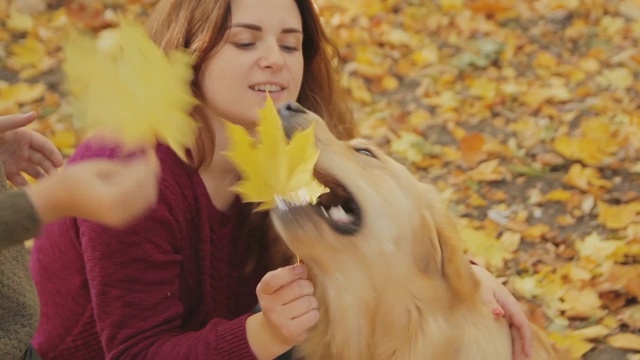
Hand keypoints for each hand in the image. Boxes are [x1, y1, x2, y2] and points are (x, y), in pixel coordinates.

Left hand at [0, 112, 63, 185]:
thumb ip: (14, 121)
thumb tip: (34, 114)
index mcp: (24, 137)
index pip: (43, 145)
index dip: (53, 153)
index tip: (59, 163)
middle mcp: (23, 150)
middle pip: (42, 160)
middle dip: (50, 168)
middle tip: (56, 178)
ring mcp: (16, 162)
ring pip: (34, 172)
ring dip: (43, 179)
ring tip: (49, 187)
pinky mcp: (8, 173)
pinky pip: (21, 181)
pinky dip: (27, 187)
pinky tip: (33, 192)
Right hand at [27, 149, 160, 226]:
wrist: (56, 201)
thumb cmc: (72, 180)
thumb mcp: (98, 167)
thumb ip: (123, 167)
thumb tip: (146, 163)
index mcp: (111, 199)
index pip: (140, 180)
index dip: (149, 164)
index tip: (151, 151)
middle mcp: (118, 213)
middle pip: (148, 191)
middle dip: (151, 172)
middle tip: (148, 157)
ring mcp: (120, 220)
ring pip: (148, 199)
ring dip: (149, 181)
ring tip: (141, 166)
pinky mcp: (121, 221)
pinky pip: (141, 205)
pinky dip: (144, 191)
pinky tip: (138, 178)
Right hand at [257, 264, 318, 345]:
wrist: (274, 331)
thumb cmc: (281, 302)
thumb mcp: (278, 287)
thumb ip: (288, 275)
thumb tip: (302, 268)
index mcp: (263, 291)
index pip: (274, 279)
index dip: (290, 272)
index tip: (301, 270)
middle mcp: (268, 306)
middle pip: (297, 288)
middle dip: (308, 286)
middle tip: (306, 290)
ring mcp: (278, 320)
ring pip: (308, 302)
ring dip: (312, 301)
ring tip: (305, 304)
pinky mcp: (290, 332)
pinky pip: (313, 316)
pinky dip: (314, 313)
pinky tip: (306, 315)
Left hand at [472, 264, 531, 359]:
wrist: (475, 274)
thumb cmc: (479, 283)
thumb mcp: (483, 291)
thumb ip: (489, 303)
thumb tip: (498, 314)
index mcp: (510, 304)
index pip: (522, 324)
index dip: (526, 339)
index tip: (526, 353)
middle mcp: (511, 309)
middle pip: (520, 331)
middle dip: (522, 347)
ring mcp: (507, 312)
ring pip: (515, 331)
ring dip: (517, 345)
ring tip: (516, 359)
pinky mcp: (501, 314)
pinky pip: (509, 329)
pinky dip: (511, 340)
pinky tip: (507, 349)